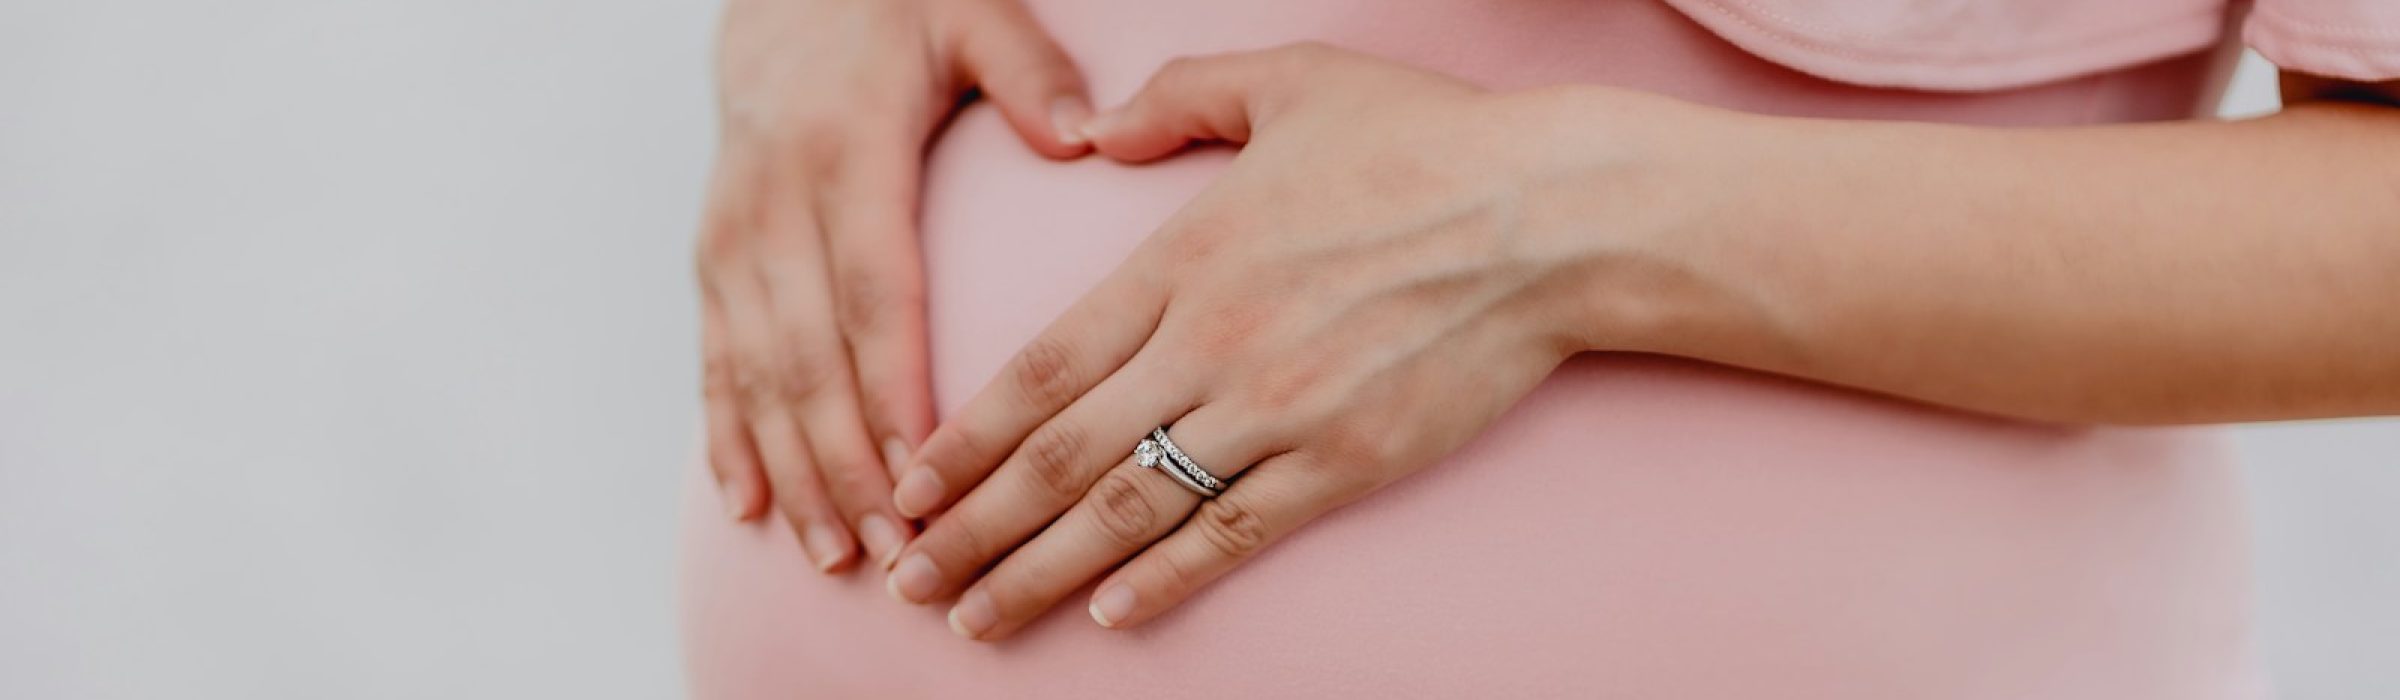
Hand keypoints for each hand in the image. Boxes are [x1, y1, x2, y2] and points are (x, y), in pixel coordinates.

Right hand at [696, 0, 1093, 570]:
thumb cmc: (894, 9)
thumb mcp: (971, 13)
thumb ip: (1028, 72)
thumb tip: (1084, 133)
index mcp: (847, 153)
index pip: (873, 292)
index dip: (892, 388)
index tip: (925, 468)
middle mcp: (776, 206)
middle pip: (810, 356)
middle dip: (847, 463)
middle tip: (895, 548)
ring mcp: (734, 240)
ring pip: (756, 374)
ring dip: (793, 469)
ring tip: (835, 552)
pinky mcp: (713, 262)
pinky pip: (714, 361)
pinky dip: (728, 438)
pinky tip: (750, 507)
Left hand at [881, 44, 1697, 637]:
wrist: (1552, 217)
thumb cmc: (1427, 142)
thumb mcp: (1292, 81)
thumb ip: (1180, 97)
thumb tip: (1098, 125)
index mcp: (1182, 260)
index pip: (1043, 367)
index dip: (966, 437)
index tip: (908, 485)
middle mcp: (1211, 344)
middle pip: (1062, 455)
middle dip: (971, 527)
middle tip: (907, 579)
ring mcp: (1277, 412)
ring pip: (1131, 510)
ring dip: (1041, 572)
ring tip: (976, 619)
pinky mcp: (1345, 462)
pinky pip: (1236, 533)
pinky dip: (1168, 579)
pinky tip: (1112, 615)